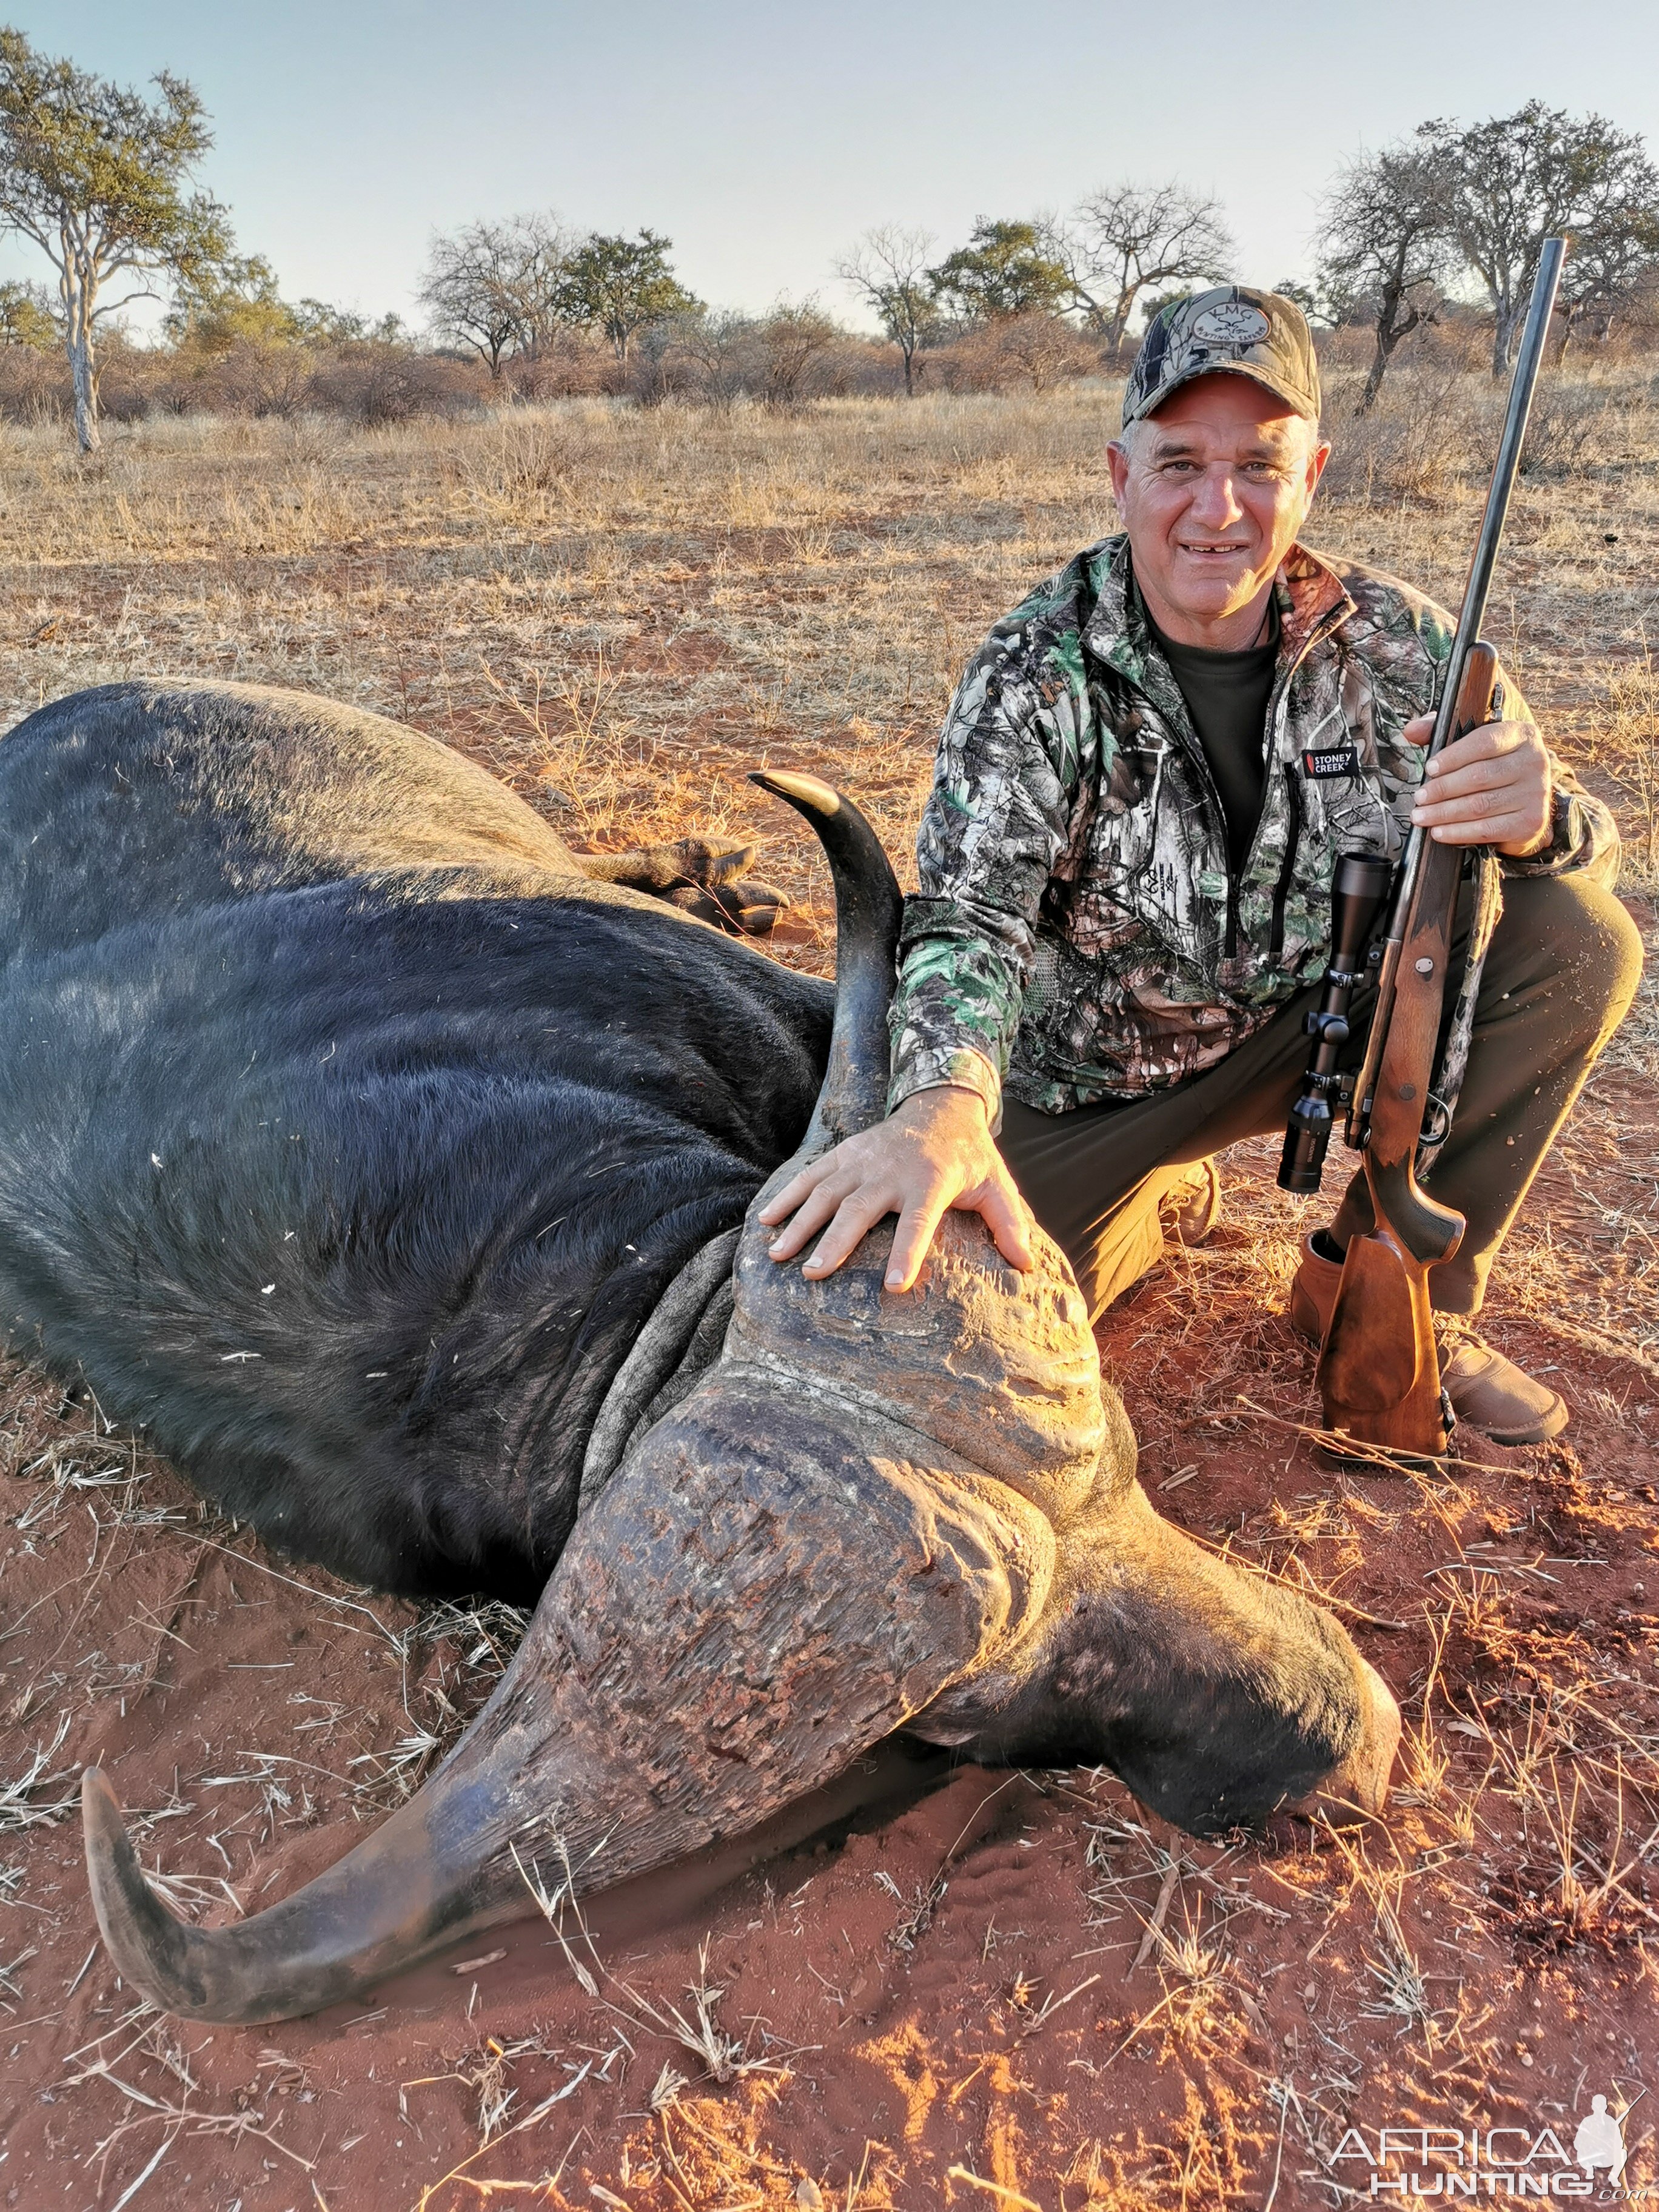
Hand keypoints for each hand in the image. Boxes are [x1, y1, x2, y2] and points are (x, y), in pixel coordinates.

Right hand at [757, 1086, 1034, 1291]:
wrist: (940, 1105)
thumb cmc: (970, 1157)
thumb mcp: (997, 1186)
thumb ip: (1010, 1224)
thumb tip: (1026, 1264)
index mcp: (931, 1182)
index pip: (920, 1222)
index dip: (907, 1253)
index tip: (893, 1286)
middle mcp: (891, 1171)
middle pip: (859, 1211)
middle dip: (834, 1243)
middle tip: (813, 1275)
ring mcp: (862, 1160)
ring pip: (826, 1194)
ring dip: (800, 1223)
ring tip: (779, 1254)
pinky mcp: (845, 1154)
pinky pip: (811, 1176)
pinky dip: (788, 1195)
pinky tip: (766, 1219)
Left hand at [1406, 712, 1552, 858]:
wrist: (1526, 801)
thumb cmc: (1493, 766)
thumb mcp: (1473, 742)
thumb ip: (1442, 730)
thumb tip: (1411, 731)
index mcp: (1521, 734)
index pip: (1484, 742)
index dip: (1453, 756)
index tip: (1429, 768)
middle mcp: (1534, 761)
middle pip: (1480, 776)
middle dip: (1443, 789)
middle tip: (1419, 797)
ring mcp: (1535, 793)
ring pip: (1480, 805)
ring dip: (1444, 813)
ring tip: (1421, 815)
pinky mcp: (1530, 821)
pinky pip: (1487, 829)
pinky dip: (1458, 832)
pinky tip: (1439, 831)